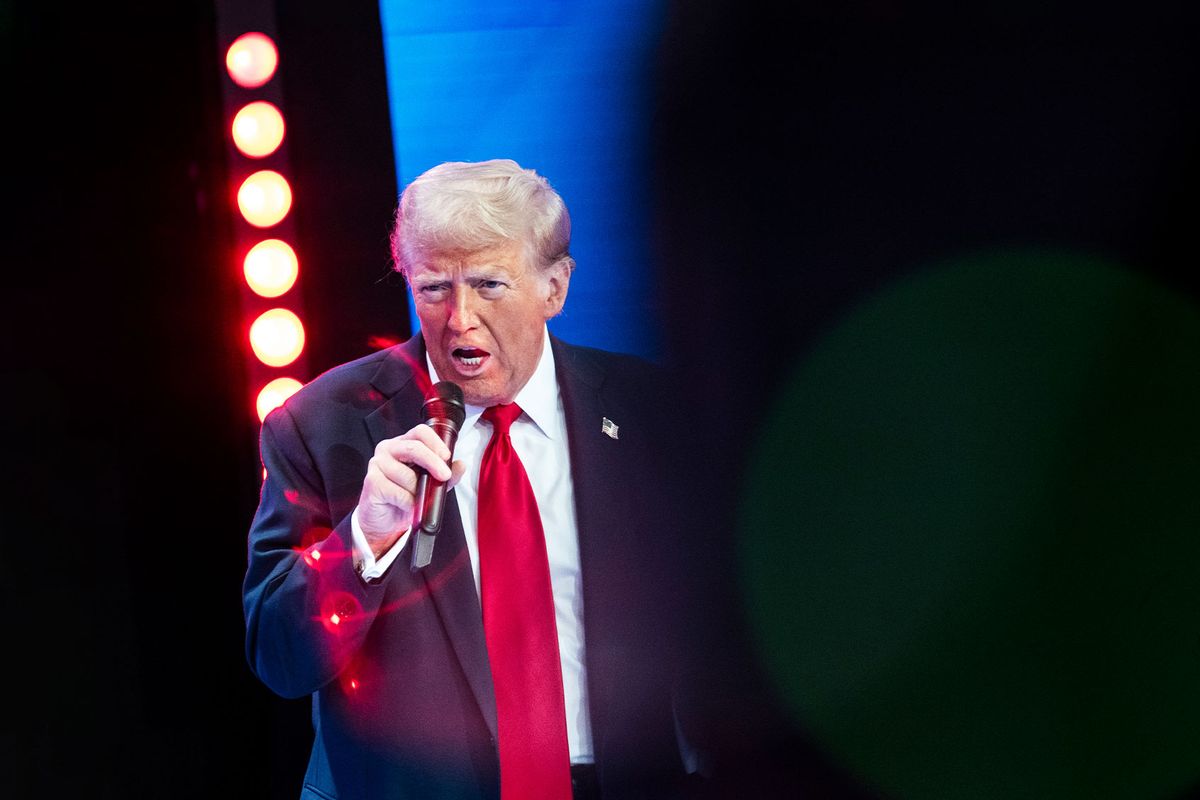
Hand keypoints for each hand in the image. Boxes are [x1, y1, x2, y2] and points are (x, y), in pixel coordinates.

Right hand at [357, 424, 465, 556]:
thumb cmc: (404, 499)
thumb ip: (446, 474)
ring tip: (415, 498)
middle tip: (443, 476)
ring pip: (408, 475)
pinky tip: (404, 504)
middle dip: (433, 462)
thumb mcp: (430, 485)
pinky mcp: (372, 482)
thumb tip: (460, 465)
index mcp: (403, 444)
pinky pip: (399, 493)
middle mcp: (388, 450)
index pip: (420, 432)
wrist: (385, 522)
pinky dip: (408, 503)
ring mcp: (377, 464)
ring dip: (417, 492)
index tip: (446, 456)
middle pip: (414, 448)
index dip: (435, 442)